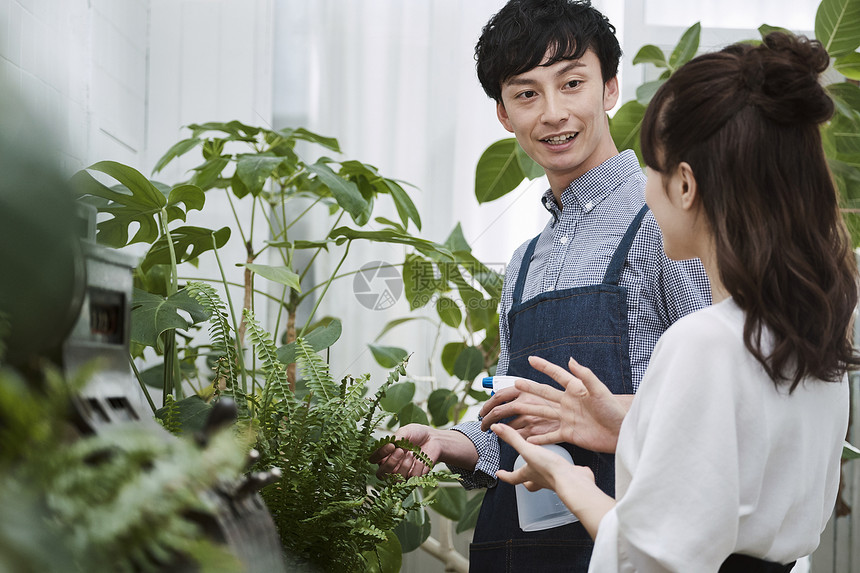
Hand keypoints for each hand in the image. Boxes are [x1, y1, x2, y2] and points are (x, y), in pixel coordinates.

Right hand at [369, 424, 440, 478]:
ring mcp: (402, 474)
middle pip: (381, 474)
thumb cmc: (416, 434)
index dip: (379, 454)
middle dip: (390, 463)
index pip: (373, 459)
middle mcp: (390, 466)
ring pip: (396, 480)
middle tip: (400, 451)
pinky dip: (417, 467)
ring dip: (403, 467)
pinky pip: (412, 478)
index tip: (391, 445)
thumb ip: (397, 436)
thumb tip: (392, 442)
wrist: (433, 439)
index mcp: (384, 454)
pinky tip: (420, 460)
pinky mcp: (414, 478)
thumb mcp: (405, 431)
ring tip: (411, 455)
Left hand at [479, 384, 560, 438]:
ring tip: (497, 433)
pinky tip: (513, 441)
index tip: (483, 410)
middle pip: (499, 411)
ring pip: (509, 427)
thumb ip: (530, 390)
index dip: (488, 404)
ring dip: (499, 431)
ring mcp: (533, 419)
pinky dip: (516, 440)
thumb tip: (514, 387)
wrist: (586, 418)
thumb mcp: (546, 390)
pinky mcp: (540, 433)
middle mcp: (528, 403)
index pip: (499, 396)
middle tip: (483, 424)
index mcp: (527, 390)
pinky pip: (522, 438)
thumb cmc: (567, 402)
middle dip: (487, 418)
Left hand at [492, 422, 577, 491]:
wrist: (573, 481)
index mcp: (529, 474)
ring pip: (546, 480)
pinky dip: (563, 469)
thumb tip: (496, 428)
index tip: (499, 474)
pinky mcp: (568, 476)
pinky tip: (566, 463)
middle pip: (530, 484)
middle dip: (526, 481)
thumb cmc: (550, 469)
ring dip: (543, 474)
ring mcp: (555, 480)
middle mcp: (541, 480)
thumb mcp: (527, 450)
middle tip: (524, 476)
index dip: (505, 475)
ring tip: (545, 464)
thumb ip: (513, 439)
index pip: (513, 477)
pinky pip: (563, 473)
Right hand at [509, 356, 629, 452]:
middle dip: (531, 388)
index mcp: (576, 390)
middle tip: (516, 383)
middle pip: (545, 393)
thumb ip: (585, 375)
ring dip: (530, 410)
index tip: (531, 359)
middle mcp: (569, 403)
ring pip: (543, 413)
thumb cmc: (613, 410)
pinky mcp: (569, 434)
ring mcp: (567, 419)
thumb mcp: (600, 390)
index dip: (544, 366)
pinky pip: (550, 435)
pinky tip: (527, 437)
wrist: (621, 434)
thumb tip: (570, 359)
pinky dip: (539, 437)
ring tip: (515, 408)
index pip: (557, 375)